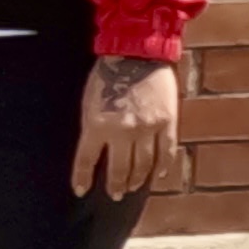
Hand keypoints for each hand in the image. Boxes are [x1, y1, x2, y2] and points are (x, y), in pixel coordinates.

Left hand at [78, 53, 184, 200]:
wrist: (138, 53)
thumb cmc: (107, 75)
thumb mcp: (88, 102)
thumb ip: (92, 127)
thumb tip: (95, 150)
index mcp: (96, 125)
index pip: (86, 160)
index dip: (82, 178)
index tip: (81, 190)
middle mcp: (121, 131)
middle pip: (118, 169)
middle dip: (114, 185)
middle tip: (114, 195)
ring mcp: (147, 129)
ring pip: (142, 166)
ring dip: (136, 180)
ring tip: (131, 188)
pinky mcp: (167, 123)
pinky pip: (166, 153)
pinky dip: (162, 168)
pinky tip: (156, 176)